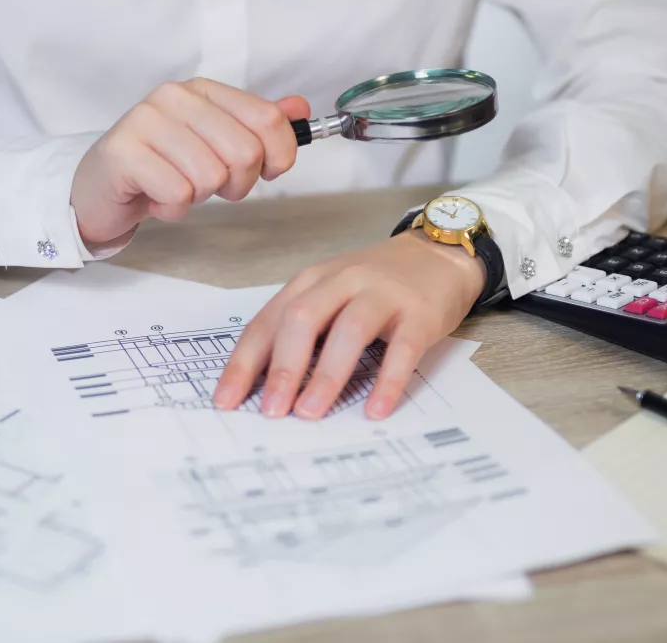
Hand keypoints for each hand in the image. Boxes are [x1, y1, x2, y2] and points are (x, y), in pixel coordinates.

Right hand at [70, 78, 309, 245]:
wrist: (100, 190)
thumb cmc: (161, 168)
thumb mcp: (214, 144)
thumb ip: (256, 125)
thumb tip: (299, 108)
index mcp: (202, 91)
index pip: (267, 119)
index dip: (278, 156)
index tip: (266, 172)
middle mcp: (173, 98)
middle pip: (244, 152)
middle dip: (237, 184)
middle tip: (211, 187)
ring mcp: (145, 122)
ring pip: (211, 176)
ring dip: (199, 197)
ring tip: (176, 188)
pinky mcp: (123, 153)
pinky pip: (178, 195)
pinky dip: (173, 210)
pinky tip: (156, 199)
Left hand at [213, 232, 486, 419]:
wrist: (440, 254)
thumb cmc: (377, 284)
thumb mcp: (331, 295)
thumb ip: (303, 329)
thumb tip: (266, 387)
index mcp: (311, 281)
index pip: (268, 322)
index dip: (244, 362)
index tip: (225, 400)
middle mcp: (342, 282)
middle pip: (303, 319)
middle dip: (282, 367)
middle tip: (270, 410)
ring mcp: (383, 294)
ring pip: (349, 331)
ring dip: (326, 374)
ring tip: (311, 413)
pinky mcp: (420, 313)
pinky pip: (402, 349)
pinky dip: (387, 381)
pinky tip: (376, 410)